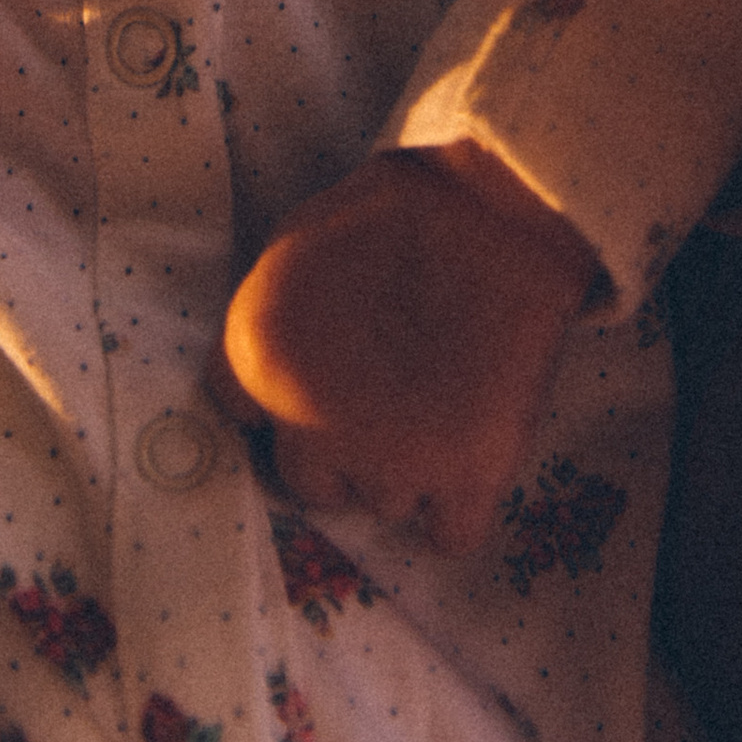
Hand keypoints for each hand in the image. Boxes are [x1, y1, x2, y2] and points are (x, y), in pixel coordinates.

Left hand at [211, 141, 598, 551]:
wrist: (497, 205)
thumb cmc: (394, 210)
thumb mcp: (291, 246)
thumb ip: (259, 332)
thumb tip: (251, 399)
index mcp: (258, 360)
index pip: (243, 422)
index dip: (284, 403)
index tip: (319, 384)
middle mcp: (312, 425)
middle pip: (312, 480)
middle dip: (343, 448)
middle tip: (385, 395)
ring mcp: (391, 459)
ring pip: (382, 502)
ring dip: (405, 468)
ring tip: (440, 398)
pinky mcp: (468, 478)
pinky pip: (449, 535)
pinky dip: (458, 508)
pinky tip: (467, 459)